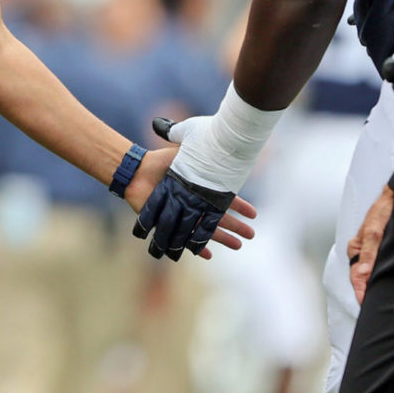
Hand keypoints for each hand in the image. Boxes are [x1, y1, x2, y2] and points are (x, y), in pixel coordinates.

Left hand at [129, 143, 256, 261]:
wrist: (139, 171)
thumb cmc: (162, 160)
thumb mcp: (184, 152)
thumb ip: (198, 150)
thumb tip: (214, 137)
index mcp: (200, 189)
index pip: (224, 199)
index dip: (239, 206)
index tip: (254, 214)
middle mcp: (195, 203)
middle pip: (219, 217)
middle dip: (236, 226)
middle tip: (252, 235)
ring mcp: (185, 214)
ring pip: (207, 229)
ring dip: (223, 238)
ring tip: (239, 246)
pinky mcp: (171, 222)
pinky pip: (186, 237)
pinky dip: (196, 246)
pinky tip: (208, 255)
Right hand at [348, 182, 392, 303]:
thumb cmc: (383, 209)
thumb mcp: (374, 231)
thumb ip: (369, 252)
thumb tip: (362, 274)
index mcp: (355, 248)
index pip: (356, 275)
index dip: (360, 291)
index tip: (365, 303)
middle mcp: (362, 252)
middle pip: (361, 278)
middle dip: (366, 292)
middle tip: (373, 308)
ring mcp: (373, 253)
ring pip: (371, 274)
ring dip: (374, 286)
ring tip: (380, 302)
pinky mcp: (383, 252)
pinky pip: (380, 269)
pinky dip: (382, 278)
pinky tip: (388, 286)